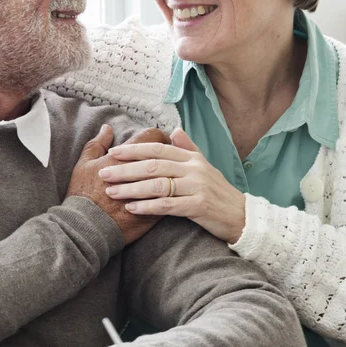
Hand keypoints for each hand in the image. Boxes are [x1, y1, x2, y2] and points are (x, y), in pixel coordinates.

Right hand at [66, 124, 170, 243]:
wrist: (87, 228)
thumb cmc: (84, 195)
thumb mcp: (84, 164)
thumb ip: (98, 144)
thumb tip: (107, 128)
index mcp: (126, 158)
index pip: (152, 137)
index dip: (158, 135)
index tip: (159, 139)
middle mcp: (142, 173)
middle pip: (166, 155)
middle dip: (170, 152)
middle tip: (169, 154)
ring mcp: (151, 194)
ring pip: (172, 177)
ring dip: (174, 173)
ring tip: (173, 173)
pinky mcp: (155, 212)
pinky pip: (171, 199)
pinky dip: (172, 194)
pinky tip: (170, 193)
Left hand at [100, 128, 245, 243]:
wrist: (241, 216)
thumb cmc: (218, 192)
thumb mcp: (205, 166)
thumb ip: (187, 148)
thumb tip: (174, 130)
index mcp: (191, 158)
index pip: (157, 149)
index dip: (134, 150)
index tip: (113, 153)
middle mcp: (193, 169)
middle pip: (153, 165)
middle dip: (125, 169)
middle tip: (104, 173)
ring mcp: (197, 187)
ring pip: (157, 184)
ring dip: (131, 188)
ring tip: (111, 191)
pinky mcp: (199, 206)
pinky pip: (168, 205)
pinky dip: (148, 206)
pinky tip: (131, 208)